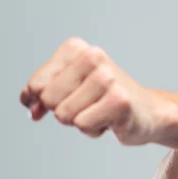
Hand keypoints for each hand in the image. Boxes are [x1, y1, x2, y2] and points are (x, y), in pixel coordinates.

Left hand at [20, 37, 156, 144]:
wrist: (146, 112)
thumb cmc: (102, 99)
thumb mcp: (66, 88)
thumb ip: (39, 94)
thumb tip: (30, 108)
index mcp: (77, 48)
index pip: (36, 85)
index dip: (42, 100)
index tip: (63, 99)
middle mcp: (94, 57)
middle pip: (48, 100)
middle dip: (63, 111)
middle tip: (88, 105)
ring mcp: (108, 78)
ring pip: (64, 114)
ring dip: (79, 121)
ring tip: (99, 111)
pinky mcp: (119, 101)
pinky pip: (83, 125)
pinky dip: (93, 130)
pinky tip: (109, 120)